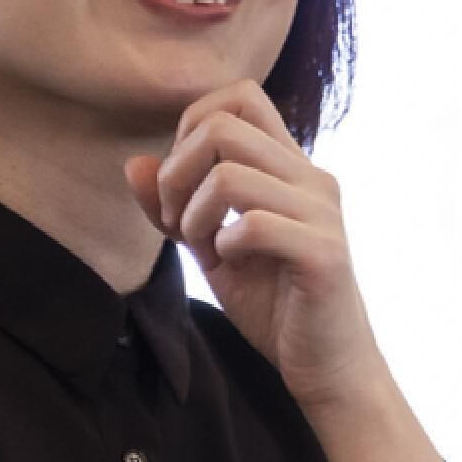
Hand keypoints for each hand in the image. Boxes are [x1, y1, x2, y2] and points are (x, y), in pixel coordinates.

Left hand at [127, 83, 385, 410]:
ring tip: (201, 246)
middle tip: (176, 221)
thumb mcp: (210, 247)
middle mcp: (312, 178)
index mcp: (291, 167)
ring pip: (229, 174)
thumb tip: (134, 163)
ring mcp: (322, 214)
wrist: (327, 365)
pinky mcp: (324, 254)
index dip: (191, 126)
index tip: (182, 181)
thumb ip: (175, 205)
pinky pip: (252, 224)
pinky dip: (223, 244)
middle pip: (223, 125)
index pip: (239, 96)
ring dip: (192, 212)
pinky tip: (232, 264)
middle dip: (177, 171)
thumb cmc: (275, 304)